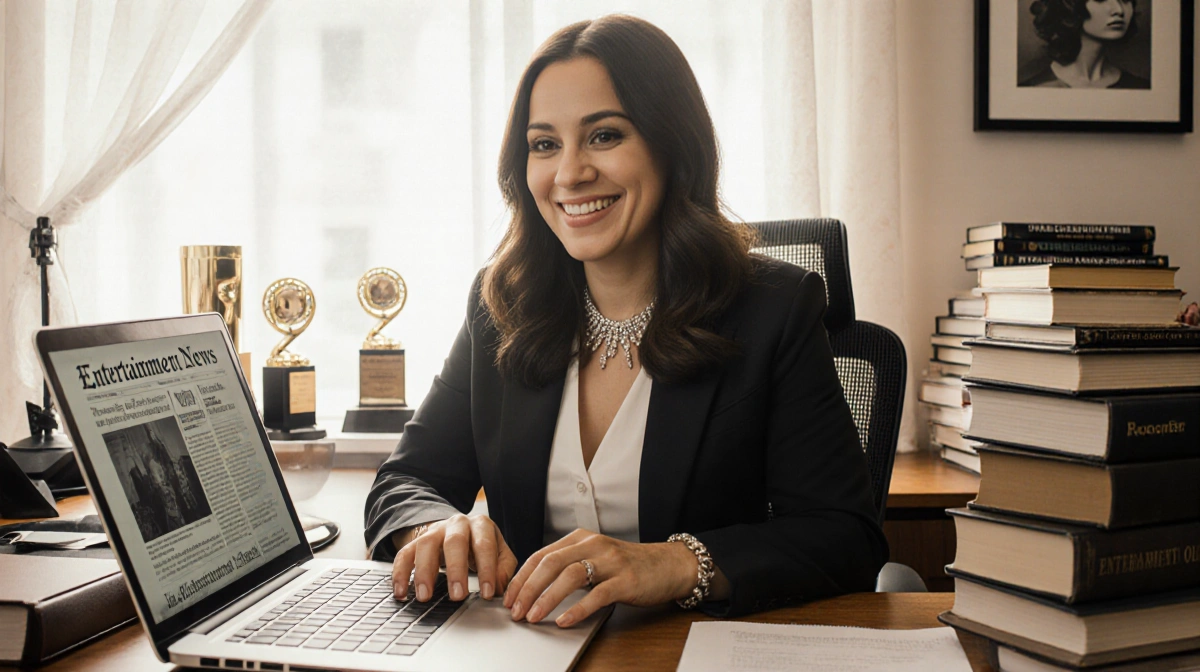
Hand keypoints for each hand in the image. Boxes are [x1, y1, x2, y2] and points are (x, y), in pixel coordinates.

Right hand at [391, 514, 517, 603]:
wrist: (459, 529)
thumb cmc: (481, 546)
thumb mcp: (500, 553)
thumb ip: (503, 569)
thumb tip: (498, 588)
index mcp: (481, 525)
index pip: (484, 546)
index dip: (487, 570)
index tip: (487, 594)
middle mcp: (457, 524)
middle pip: (454, 542)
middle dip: (455, 570)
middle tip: (457, 596)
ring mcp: (434, 531)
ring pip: (426, 545)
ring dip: (424, 572)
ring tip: (425, 597)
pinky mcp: (416, 541)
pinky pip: (404, 554)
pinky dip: (400, 573)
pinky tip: (400, 592)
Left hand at [503, 529, 698, 627]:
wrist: (670, 565)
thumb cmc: (629, 565)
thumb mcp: (596, 558)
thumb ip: (571, 566)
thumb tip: (535, 589)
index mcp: (581, 538)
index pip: (542, 555)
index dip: (522, 577)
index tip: (509, 597)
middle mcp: (593, 545)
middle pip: (551, 563)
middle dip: (528, 588)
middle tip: (515, 610)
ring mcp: (611, 561)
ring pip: (570, 575)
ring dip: (547, 598)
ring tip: (533, 616)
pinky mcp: (626, 580)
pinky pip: (597, 594)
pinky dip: (577, 608)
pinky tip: (565, 621)